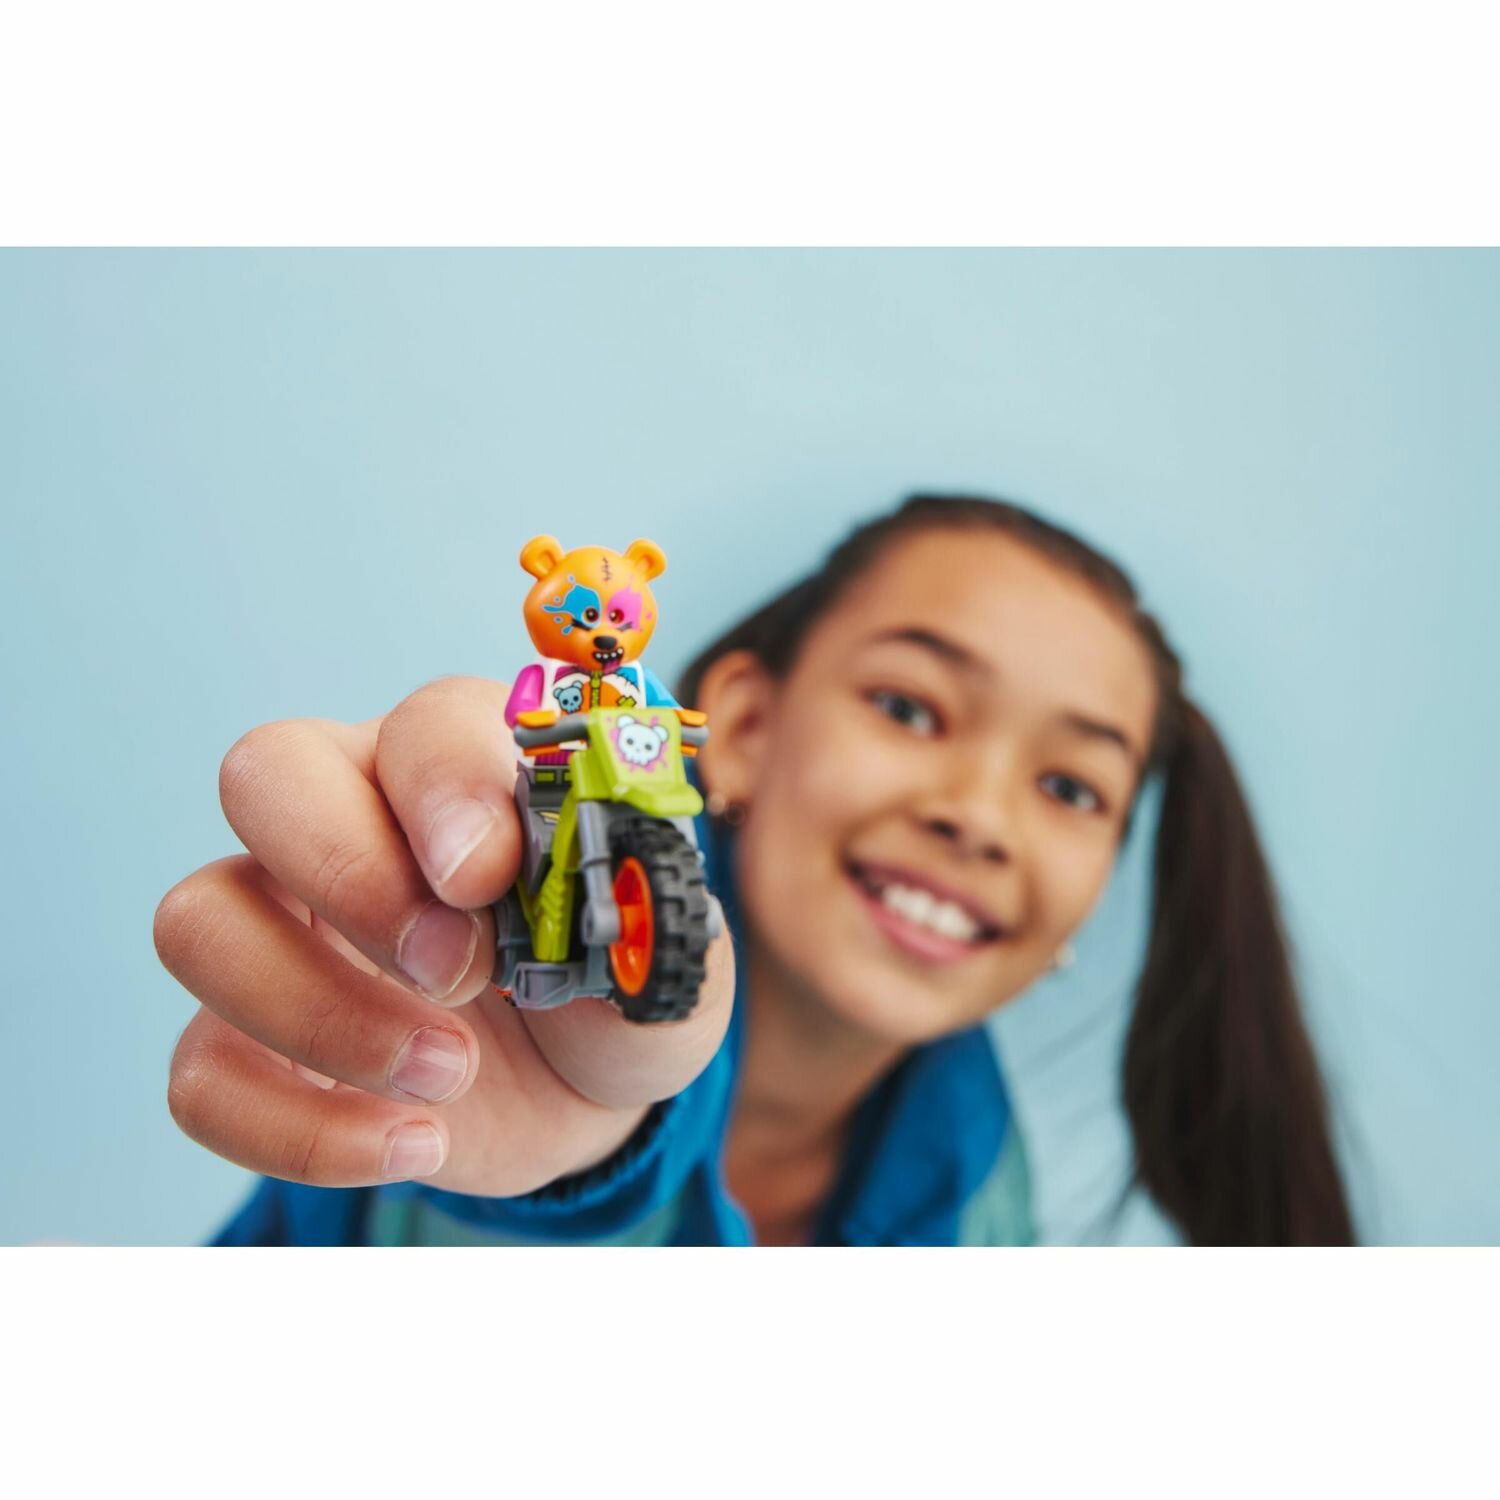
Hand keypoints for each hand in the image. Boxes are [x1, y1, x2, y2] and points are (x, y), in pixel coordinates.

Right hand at [154, 677, 733, 1194]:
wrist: (594, 1090)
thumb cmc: (617, 982)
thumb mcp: (654, 941)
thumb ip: (623, 898)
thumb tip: (546, 884)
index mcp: (462, 766)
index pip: (420, 724)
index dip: (446, 792)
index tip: (494, 879)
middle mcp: (351, 821)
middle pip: (264, 774)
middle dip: (351, 873)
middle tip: (457, 970)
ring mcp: (286, 929)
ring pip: (198, 921)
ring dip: (320, 1012)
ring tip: (450, 1072)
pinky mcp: (254, 1040)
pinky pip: (201, 1073)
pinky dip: (303, 1128)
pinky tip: (417, 1140)